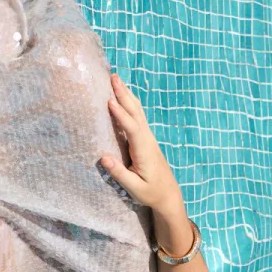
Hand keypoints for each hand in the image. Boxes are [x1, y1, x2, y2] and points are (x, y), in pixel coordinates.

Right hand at [100, 74, 182, 212]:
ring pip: (138, 111)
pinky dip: (130, 103)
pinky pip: (138, 117)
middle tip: (113, 77)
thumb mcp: (135, 189)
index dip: (121, 114)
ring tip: (117, 80)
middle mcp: (148, 140)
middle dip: (124, 94)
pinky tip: (124, 96)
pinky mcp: (147, 139)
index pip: (132, 128)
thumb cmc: (151, 193)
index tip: (109, 101)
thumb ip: (120, 174)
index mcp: (144, 151)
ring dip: (127, 95)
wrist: (169, 195)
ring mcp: (149, 138)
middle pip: (136, 113)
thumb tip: (103, 157)